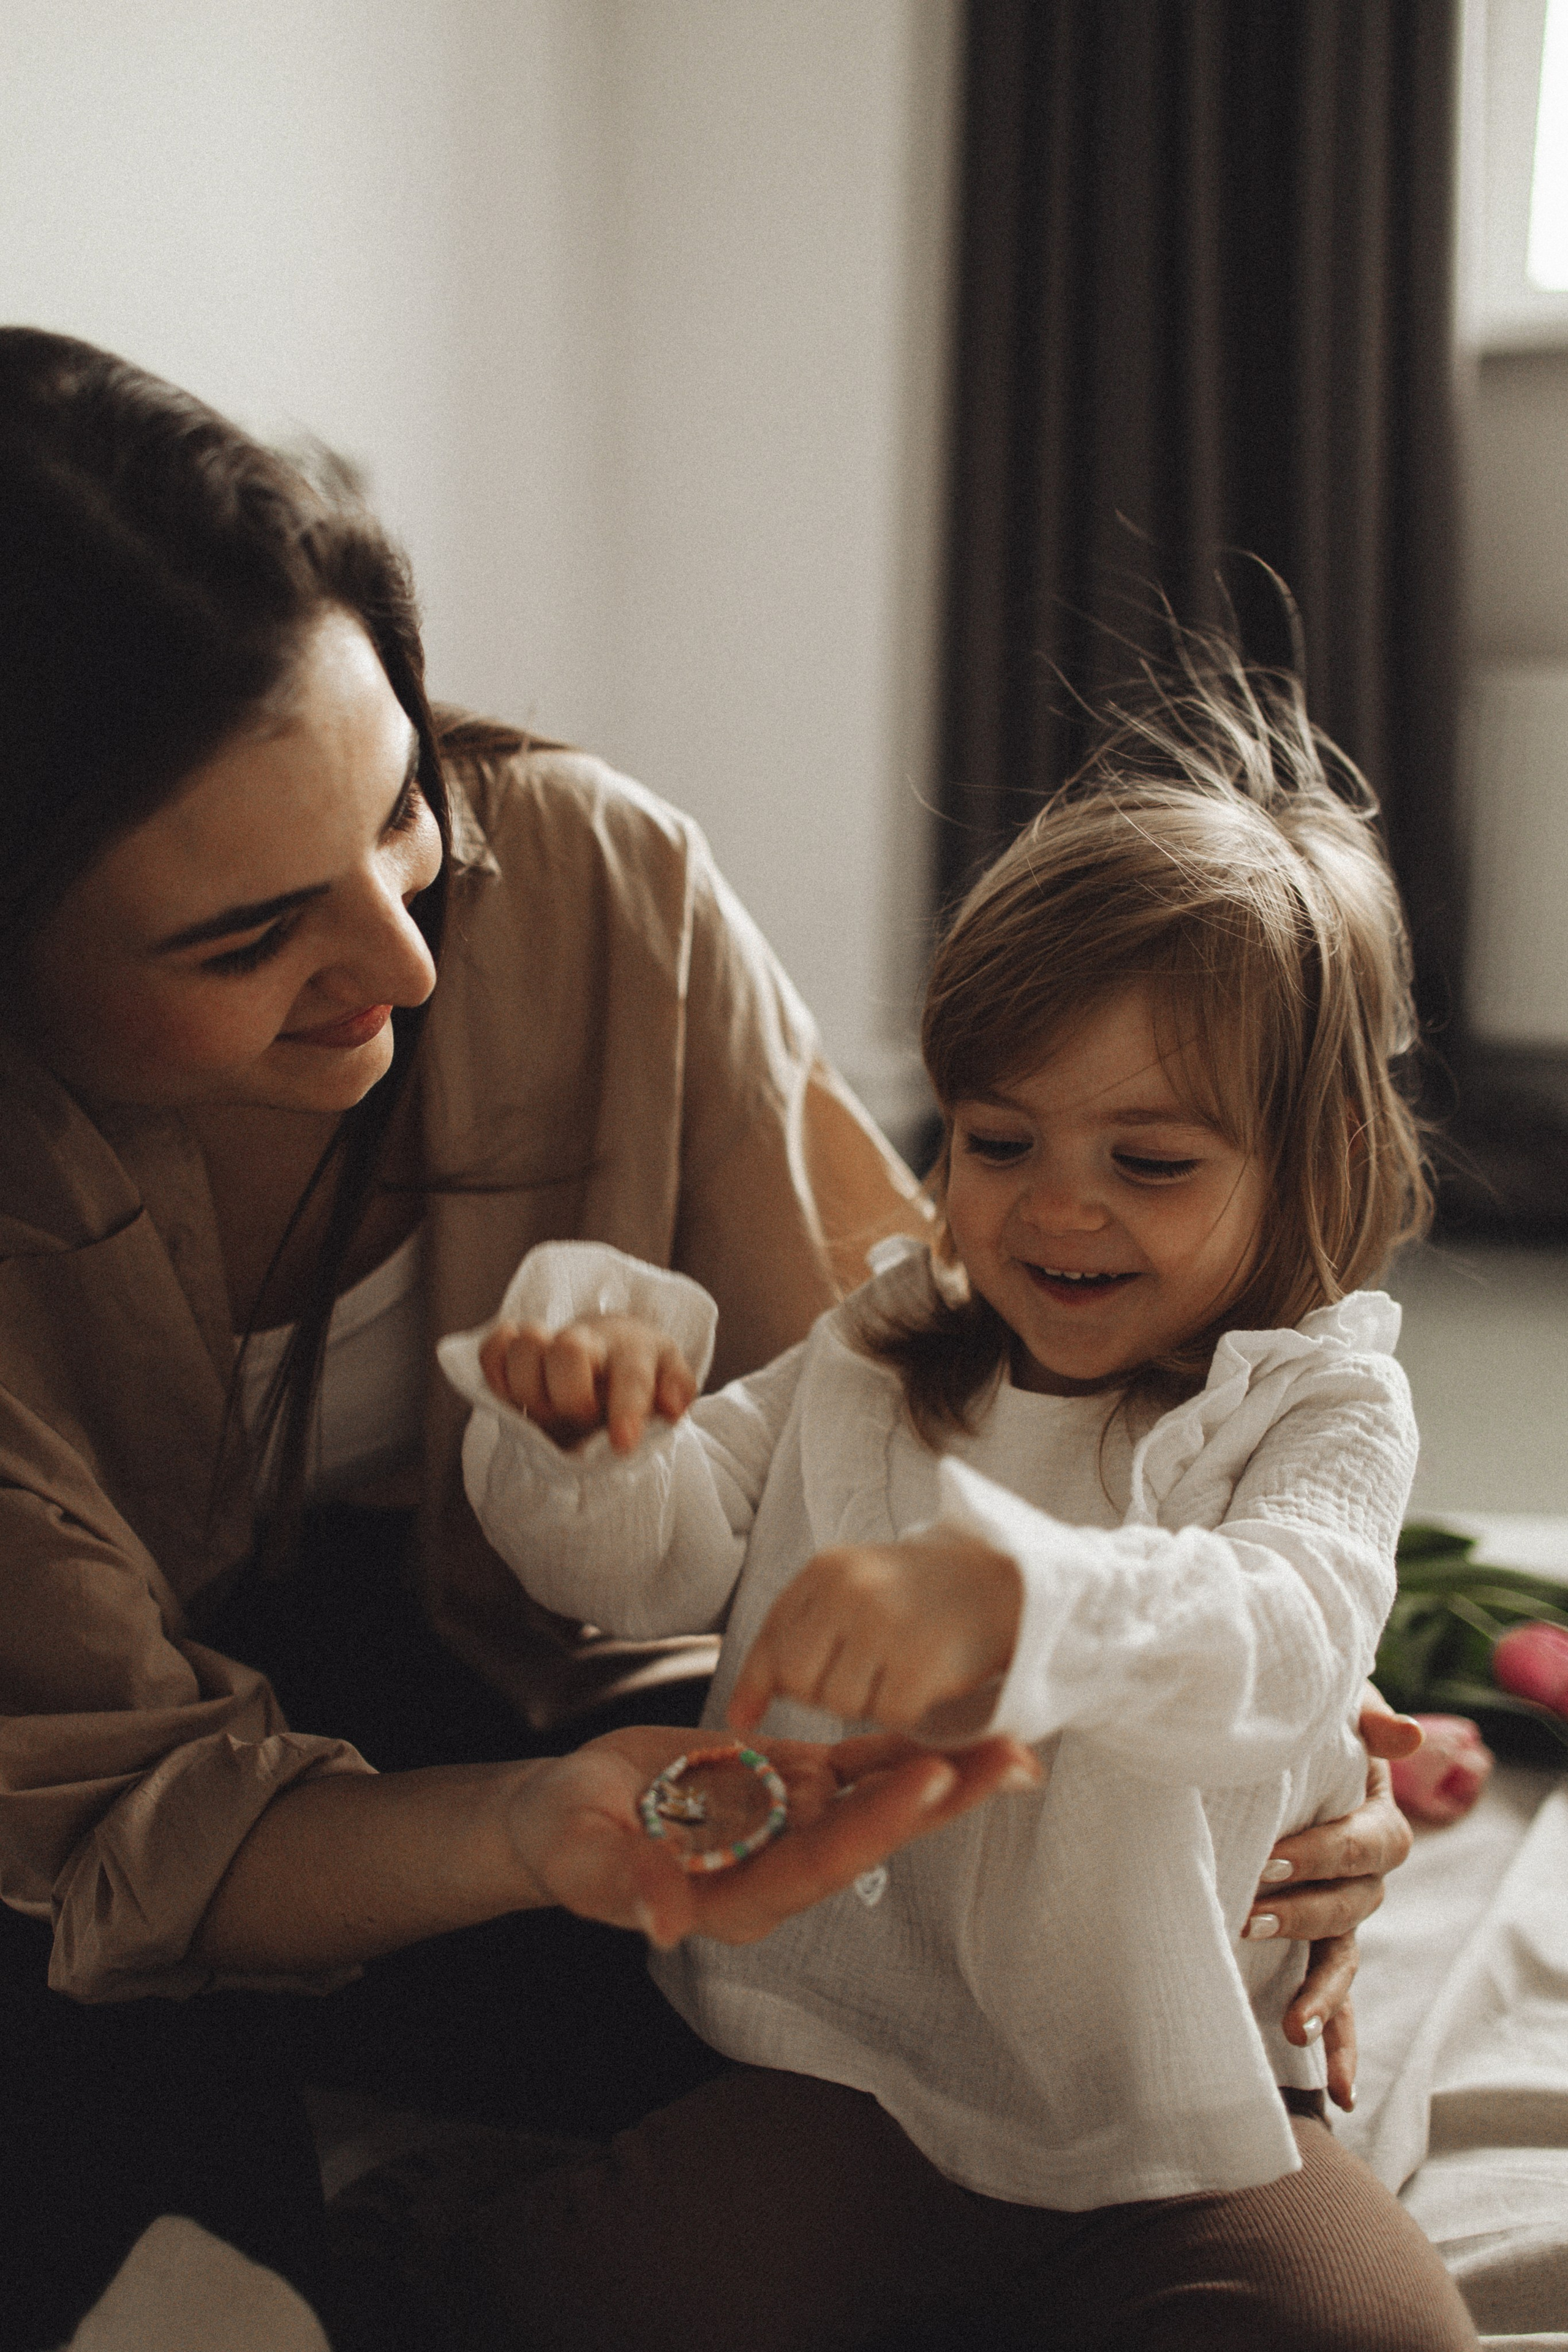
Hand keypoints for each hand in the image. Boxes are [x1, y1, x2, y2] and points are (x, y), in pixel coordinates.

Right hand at [479, 1314, 696, 1453]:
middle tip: (582, 1419)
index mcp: (634, 1352)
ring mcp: (549, 1341)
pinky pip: (493, 1349)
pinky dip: (496, 1374)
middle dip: (571, 1398)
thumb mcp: (669, 1383)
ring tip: (548, 1413)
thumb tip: (671, 1406)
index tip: (622, 1445)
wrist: (609, 1350)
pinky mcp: (515, 1347)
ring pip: (524, 1346)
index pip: (631, 1375)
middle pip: (568, 1350)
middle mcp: (589, 1340)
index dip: (626, 1409)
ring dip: (530, 1390)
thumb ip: (676, 1392)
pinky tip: (513, 1396)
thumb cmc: (643, 1376)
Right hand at [507, 1725, 1042, 1947]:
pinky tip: (955, 1723)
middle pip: (871, 1830)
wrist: (565, 1813)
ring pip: (877, 1795)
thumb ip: (622, 1888)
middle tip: (1011, 1760)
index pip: (819, 1861)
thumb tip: (664, 1920)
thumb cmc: (566, 1842)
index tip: (929, 1782)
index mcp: (740, 1895)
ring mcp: (789, 1820)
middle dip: (942, 1796)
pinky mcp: (786, 1781)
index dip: (875, 1824)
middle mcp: (780, 1863)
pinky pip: (855, 1763)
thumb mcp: (579, 1862)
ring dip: (944, 1769)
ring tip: (1012, 1739)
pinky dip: (904, 1743)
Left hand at [726, 1534, 1023, 1735]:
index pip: (770, 1643)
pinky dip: (905, 1709)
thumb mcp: (850, 1590)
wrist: (1003, 1582)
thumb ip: (793, 1639)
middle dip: (820, 1691)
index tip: (744, 1719)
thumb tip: (738, 1716)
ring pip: (838, 1704)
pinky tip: (923, 1679)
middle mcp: (849, 1591)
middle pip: (797, 1681)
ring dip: (865, 1700)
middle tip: (859, 1675)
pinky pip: (888, 1715)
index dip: (757, 1686)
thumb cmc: (917, 1594)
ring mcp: (886, 1624)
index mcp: (826, 1570)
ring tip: (895, 1668)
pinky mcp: (922, 1660)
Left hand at [1245, 1692, 1419, 2110]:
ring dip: (1324, 1994)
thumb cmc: (1303, 1726)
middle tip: (1250, 1917)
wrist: (1278, 1745)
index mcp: (1372, 1814)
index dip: (1323, 1852)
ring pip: (1345, 1960)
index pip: (1363, 1842)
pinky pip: (1340, 2001)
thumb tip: (1404, 1734)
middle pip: (1354, 1904)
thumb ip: (1361, 1715)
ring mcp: (1343, 1914)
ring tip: (1295, 2027)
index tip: (1269, 1859)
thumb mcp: (1329, 1709)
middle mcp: (1364, 1873)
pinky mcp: (1317, 1944)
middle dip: (1305, 1914)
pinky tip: (1335, 2092)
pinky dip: (1339, 2042)